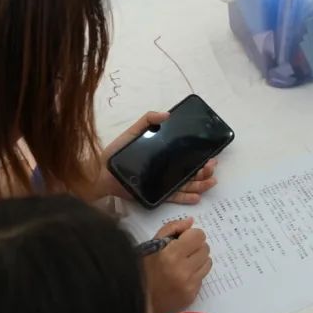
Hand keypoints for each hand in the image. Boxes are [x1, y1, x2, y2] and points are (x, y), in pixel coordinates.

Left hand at [95, 110, 217, 203]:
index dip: (199, 156)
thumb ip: (148, 120)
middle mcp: (164, 168)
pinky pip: (172, 197)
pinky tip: (197, 197)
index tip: (211, 155)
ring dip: (200, 184)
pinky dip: (185, 198)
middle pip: (189, 171)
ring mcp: (161, 182)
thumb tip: (167, 114)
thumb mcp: (133, 132)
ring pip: (185, 184)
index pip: (185, 155)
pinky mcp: (154, 194)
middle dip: (203, 170)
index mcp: (162, 154)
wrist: (101, 173)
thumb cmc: (116, 152)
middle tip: (211, 167)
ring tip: (210, 181)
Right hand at [143, 218, 212, 312]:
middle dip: (195, 247)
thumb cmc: (141, 269)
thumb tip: (190, 222)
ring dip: (198, 261)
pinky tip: (181, 277)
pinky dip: (194, 275)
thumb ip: (171, 228)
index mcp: (171, 254)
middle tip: (183, 252)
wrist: (137, 300)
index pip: (198, 236)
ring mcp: (188, 285)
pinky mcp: (191, 296)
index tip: (184, 239)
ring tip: (183, 264)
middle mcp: (183, 270)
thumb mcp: (151, 244)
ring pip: (207, 263)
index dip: (191, 235)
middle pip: (205, 248)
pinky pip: (202, 278)